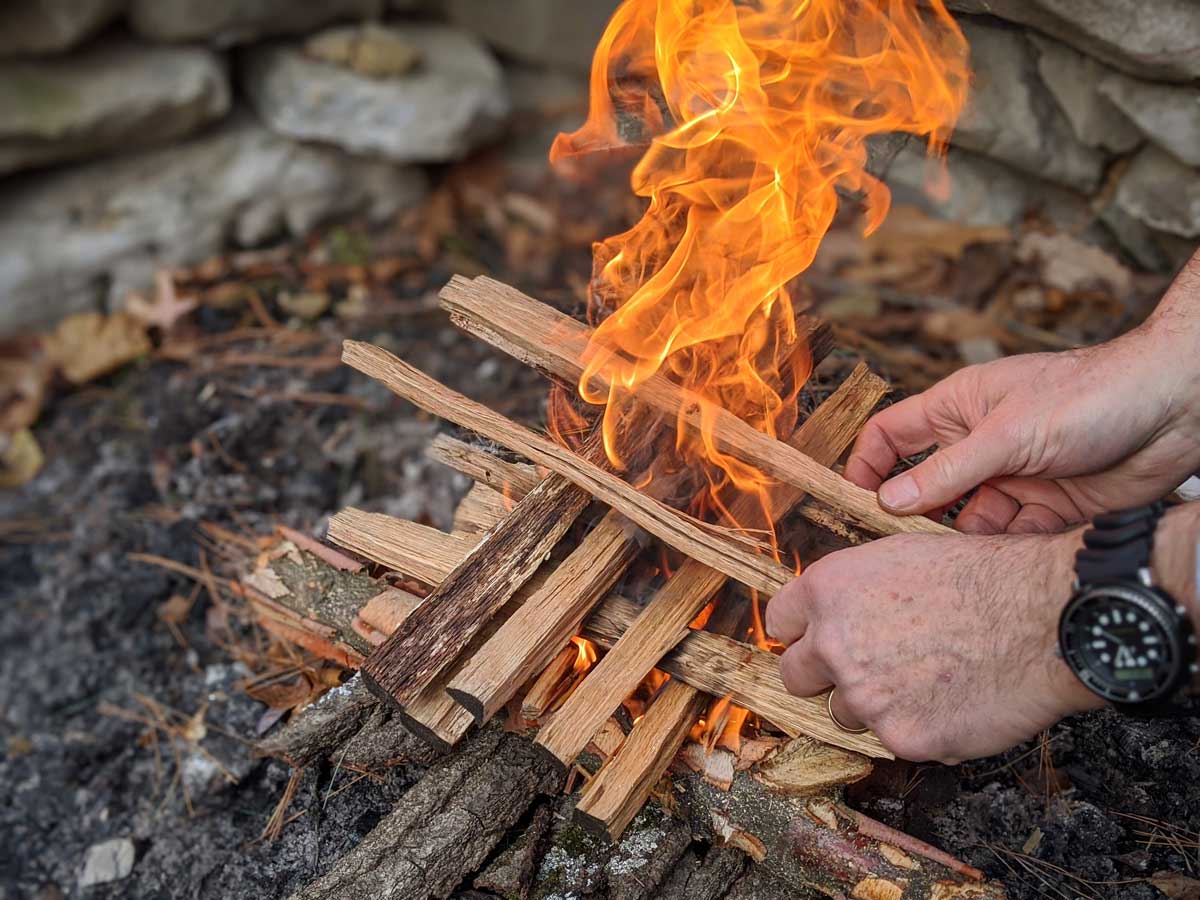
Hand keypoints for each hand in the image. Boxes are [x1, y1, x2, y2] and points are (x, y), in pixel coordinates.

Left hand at [766, 530, 1102, 762]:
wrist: (1043, 616)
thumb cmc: (984, 576)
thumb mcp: (901, 555)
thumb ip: (854, 590)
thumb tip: (836, 611)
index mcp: (828, 591)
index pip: (780, 622)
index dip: (802, 632)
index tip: (816, 639)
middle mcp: (834, 644)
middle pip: (795, 675)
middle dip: (822, 675)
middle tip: (865, 669)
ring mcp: (866, 696)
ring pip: (846, 714)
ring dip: (875, 705)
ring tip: (927, 680)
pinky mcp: (902, 737)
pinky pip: (897, 740)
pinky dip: (922, 728)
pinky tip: (957, 701)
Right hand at [845, 279, 1199, 533]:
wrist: (1173, 410)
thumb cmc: (1090, 395)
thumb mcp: (1007, 433)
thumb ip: (948, 472)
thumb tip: (890, 502)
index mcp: (959, 409)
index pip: (892, 435)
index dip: (868, 466)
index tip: (853, 503)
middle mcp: (980, 444)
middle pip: (925, 486)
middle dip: (910, 517)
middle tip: (891, 553)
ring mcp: (1012, 476)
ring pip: (965, 519)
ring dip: (955, 542)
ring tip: (942, 568)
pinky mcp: (1046, 506)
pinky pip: (1007, 537)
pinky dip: (996, 554)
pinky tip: (988, 570)